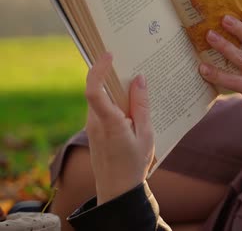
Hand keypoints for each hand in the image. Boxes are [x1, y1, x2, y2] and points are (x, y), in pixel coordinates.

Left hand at [84, 53, 153, 204]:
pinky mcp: (94, 130)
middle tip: (134, 65)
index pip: (94, 90)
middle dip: (115, 76)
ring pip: (102, 99)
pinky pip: (103, 109)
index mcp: (109, 122)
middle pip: (100, 90)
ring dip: (118, 91)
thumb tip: (139, 78)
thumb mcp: (146, 133)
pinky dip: (116, 103)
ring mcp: (92, 126)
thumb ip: (141, 105)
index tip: (109, 55)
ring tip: (139, 89)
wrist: (117, 190)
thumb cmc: (134, 163)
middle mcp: (95, 122)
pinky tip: (133, 108)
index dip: (98, 69)